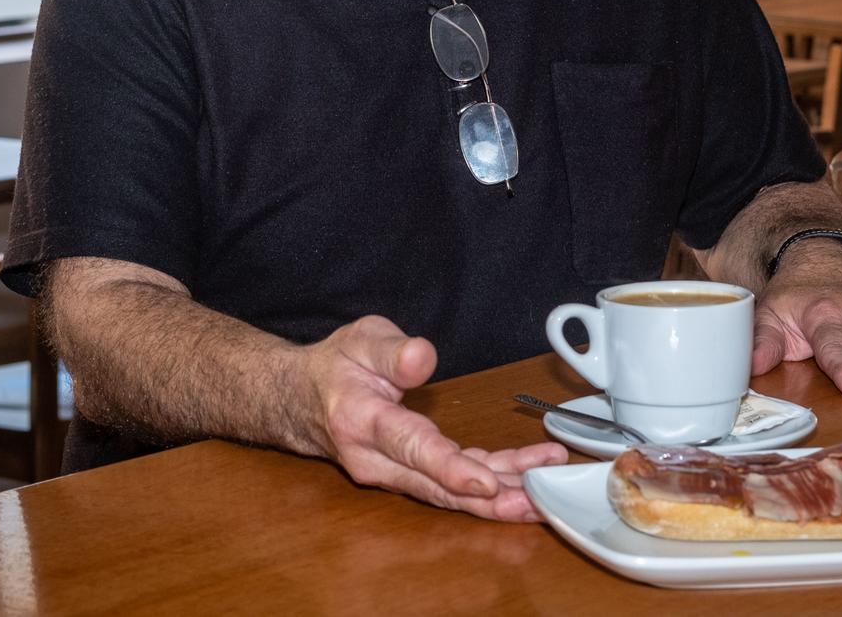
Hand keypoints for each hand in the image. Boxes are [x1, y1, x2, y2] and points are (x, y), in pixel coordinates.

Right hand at [297, 315, 566, 520]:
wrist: (301, 401)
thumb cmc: (335, 367)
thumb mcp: (360, 340)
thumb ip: (391, 351)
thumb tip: (423, 357)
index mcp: (362, 421)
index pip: (411, 447)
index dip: (451, 468)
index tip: (486, 483)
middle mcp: (375, 459)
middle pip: (437, 485)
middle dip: (490, 498)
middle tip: (537, 501)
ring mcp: (390, 475)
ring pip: (447, 492)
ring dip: (496, 498)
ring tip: (540, 499)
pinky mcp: (406, 476)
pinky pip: (448, 486)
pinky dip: (486, 487)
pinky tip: (522, 482)